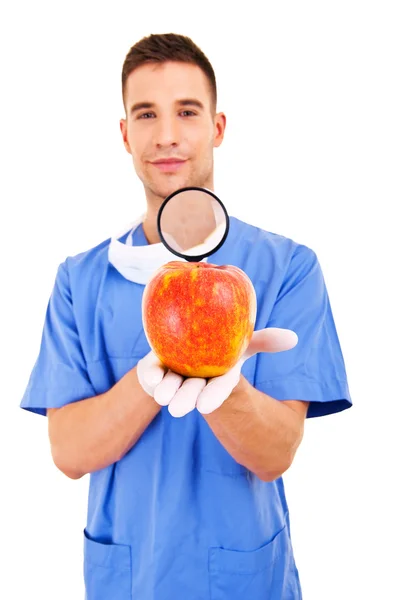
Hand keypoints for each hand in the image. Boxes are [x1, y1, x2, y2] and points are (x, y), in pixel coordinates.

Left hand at [137, 328, 297, 417]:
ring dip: (166, 391)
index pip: (218, 388)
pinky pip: (151, 373)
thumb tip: (293, 339)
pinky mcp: (156, 369)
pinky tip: (148, 378)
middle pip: (192, 389)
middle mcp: (196, 378)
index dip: (214, 396)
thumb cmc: (219, 345)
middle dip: (186, 398)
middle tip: (176, 408)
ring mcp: (175, 375)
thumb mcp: (243, 341)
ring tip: (161, 397)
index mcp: (217, 375)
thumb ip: (264, 341)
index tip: (204, 406)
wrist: (186, 342)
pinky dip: (149, 376)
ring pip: (171, 385)